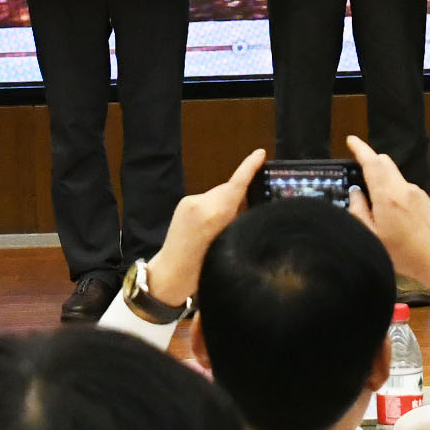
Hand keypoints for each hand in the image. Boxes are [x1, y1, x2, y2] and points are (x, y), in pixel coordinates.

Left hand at [144, 151, 263, 309]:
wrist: (169, 276)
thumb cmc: (201, 271)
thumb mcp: (227, 247)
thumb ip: (237, 224)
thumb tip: (246, 209)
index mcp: (213, 215)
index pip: (236, 185)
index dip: (249, 168)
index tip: (260, 153)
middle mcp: (200, 203)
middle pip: (229, 190)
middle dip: (241, 195)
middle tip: (255, 209)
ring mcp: (189, 202)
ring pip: (218, 195)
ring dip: (228, 204)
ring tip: (230, 226)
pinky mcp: (183, 205)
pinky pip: (207, 200)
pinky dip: (215, 207)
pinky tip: (215, 226)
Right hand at [345, 136, 429, 296]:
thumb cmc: (402, 253)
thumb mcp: (371, 236)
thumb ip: (359, 211)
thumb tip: (355, 192)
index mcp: (387, 197)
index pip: (372, 163)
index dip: (360, 149)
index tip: (351, 141)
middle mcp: (403, 188)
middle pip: (384, 162)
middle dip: (370, 161)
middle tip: (356, 170)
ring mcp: (415, 191)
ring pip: (393, 173)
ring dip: (381, 176)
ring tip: (371, 199)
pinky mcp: (422, 197)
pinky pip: (402, 184)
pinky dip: (391, 187)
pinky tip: (388, 209)